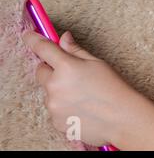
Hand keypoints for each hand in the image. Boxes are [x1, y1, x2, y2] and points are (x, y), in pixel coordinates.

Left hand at [21, 29, 137, 146]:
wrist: (122, 118)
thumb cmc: (114, 89)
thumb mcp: (97, 63)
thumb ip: (75, 50)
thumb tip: (64, 38)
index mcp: (66, 67)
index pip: (43, 48)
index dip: (33, 39)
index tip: (28, 35)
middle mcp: (55, 86)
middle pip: (41, 71)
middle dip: (52, 70)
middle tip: (72, 74)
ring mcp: (54, 106)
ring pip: (48, 92)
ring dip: (59, 91)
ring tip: (82, 95)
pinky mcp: (56, 121)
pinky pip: (54, 109)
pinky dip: (63, 107)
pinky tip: (82, 107)